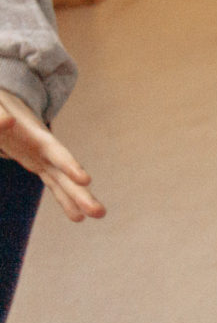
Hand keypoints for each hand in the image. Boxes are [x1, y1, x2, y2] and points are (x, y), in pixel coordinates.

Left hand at [0, 88, 102, 221]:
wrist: (6, 107)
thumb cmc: (1, 106)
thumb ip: (0, 117)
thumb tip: (7, 124)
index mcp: (37, 136)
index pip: (57, 153)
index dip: (70, 166)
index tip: (85, 180)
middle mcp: (46, 149)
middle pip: (67, 173)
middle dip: (82, 193)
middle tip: (100, 212)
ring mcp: (43, 157)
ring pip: (64, 182)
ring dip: (78, 199)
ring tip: (98, 215)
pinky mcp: (37, 163)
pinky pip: (53, 184)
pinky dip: (64, 200)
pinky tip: (77, 216)